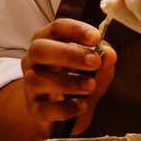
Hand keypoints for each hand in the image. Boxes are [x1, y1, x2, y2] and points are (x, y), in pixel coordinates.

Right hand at [21, 19, 115, 133]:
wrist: (63, 111)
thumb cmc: (78, 78)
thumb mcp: (94, 65)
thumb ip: (103, 57)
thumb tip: (109, 54)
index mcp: (48, 42)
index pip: (56, 29)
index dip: (75, 30)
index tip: (95, 37)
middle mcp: (33, 61)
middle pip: (39, 50)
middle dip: (68, 54)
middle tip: (94, 62)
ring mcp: (31, 86)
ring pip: (38, 80)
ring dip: (68, 82)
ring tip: (91, 85)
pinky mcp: (35, 110)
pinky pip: (45, 109)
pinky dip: (66, 108)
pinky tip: (82, 105)